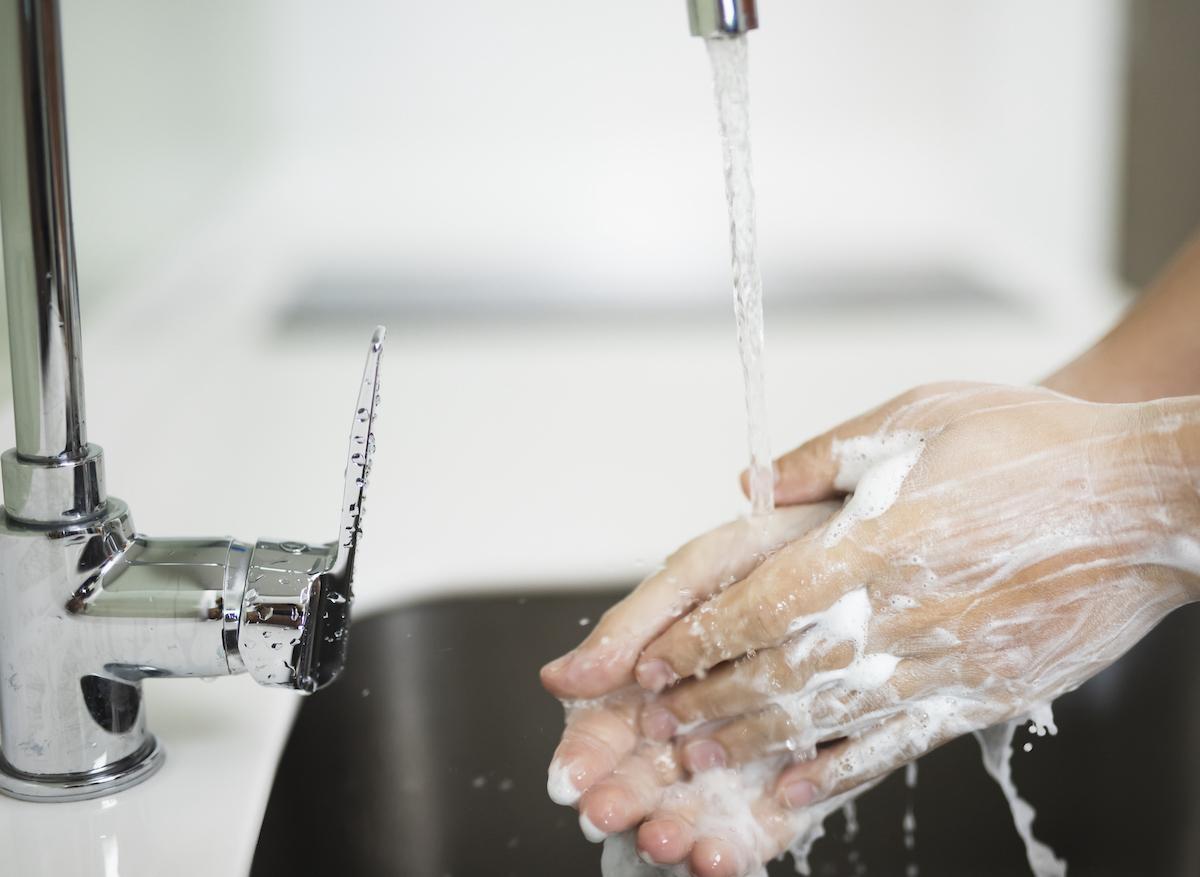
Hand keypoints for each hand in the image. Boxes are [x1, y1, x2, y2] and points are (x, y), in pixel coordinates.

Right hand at [540, 504, 838, 871]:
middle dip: (624, 800)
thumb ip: (629, 629)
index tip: (569, 782)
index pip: (605, 728)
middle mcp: (693, 719)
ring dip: (675, 830)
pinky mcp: (799, 777)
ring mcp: (744, 751)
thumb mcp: (696, 575)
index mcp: (656, 674)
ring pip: (697, 807)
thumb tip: (556, 679)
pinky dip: (738, 845)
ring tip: (664, 840)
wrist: (873, 551)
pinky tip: (721, 858)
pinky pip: (763, 825)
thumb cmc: (773, 553)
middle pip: (646, 776)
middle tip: (606, 816)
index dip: (584, 756)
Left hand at [635, 383, 1199, 819]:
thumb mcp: (924, 416)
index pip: (765, 603)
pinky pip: (899, 743)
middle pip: (783, 671)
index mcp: (881, 538)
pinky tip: (798, 790)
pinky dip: (841, 771)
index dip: (701, 638)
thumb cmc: (1037, 445)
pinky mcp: (984, 693)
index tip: (652, 662)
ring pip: (830, 716)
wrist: (1147, 502)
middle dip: (710, 701)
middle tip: (655, 724)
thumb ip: (828, 452)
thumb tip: (749, 482)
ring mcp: (946, 660)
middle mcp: (905, 609)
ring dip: (756, 742)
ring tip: (702, 759)